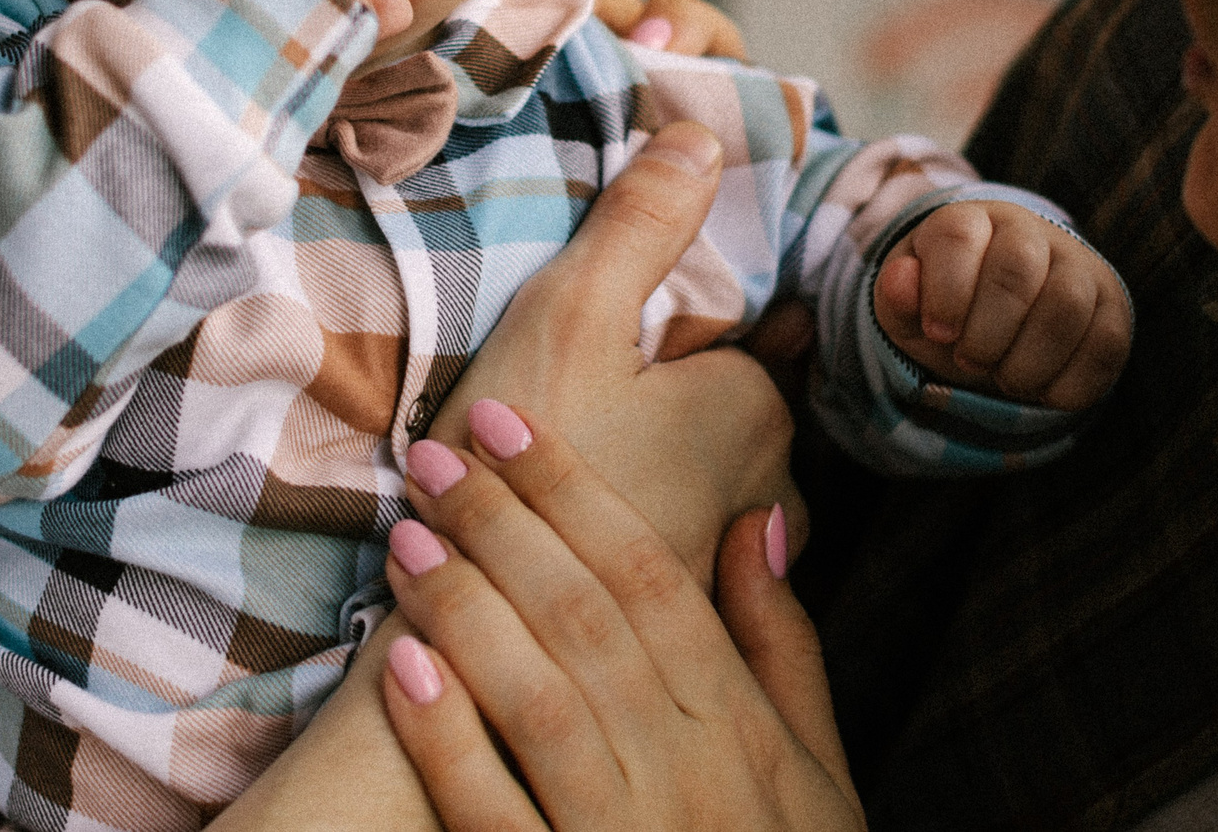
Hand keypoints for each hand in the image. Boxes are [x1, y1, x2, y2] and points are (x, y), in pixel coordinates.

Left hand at [378, 402, 863, 831]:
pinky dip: (450, 743)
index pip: (652, 579)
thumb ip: (783, 645)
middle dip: (504, 524)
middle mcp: (688, 772)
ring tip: (404, 537)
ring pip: (541, 701)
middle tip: (433, 452)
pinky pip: (497, 816)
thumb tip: (757, 519)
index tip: (508, 425)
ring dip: (468, 610)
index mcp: (741, 727)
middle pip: (587, 620)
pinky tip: (400, 673)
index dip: (575, 492)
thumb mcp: (816, 770)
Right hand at [426, 122, 799, 580]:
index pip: (750, 334)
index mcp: (759, 408)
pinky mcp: (693, 623)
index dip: (682, 324)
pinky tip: (577, 528)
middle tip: (582, 399)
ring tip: (570, 456)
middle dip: (679, 398)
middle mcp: (773, 489)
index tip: (621, 338)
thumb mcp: (570, 314)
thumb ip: (640, 223)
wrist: (471, 642)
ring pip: (714, 480)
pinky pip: (685, 544)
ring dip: (658, 466)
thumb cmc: (512, 470)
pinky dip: (645, 528)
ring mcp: (738, 566)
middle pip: (736, 409)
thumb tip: (702, 134)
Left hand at [872, 201, 1130, 411]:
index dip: (945, 291)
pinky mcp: (1113, 306)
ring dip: (1028, 361)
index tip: (938, 334)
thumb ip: (897, 298)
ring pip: (1066, 305)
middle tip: (970, 361)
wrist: (1001, 331)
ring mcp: (1079, 265)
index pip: (958, 235)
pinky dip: (1068, 382)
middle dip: (986, 332)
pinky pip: (1105, 343)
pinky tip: (1040, 390)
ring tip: (1005, 379)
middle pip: (1016, 269)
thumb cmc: (948, 314)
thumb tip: (899, 278)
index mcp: (971, 220)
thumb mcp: (909, 312)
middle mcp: (1030, 232)